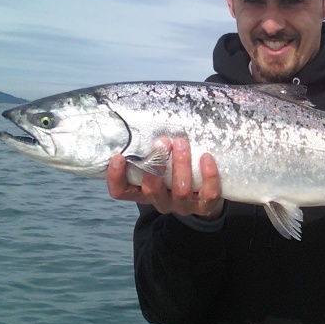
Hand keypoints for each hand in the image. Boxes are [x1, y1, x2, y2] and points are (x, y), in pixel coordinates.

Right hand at [106, 137, 224, 219]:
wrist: (203, 195)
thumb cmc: (174, 171)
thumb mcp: (159, 162)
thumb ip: (150, 150)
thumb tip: (142, 116)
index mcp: (143, 192)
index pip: (121, 191)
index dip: (116, 177)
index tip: (118, 156)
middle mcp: (160, 201)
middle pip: (152, 190)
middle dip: (157, 164)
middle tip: (163, 141)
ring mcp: (182, 206)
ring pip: (180, 191)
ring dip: (181, 165)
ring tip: (182, 142)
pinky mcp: (204, 207)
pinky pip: (207, 195)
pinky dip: (208, 176)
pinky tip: (206, 157)